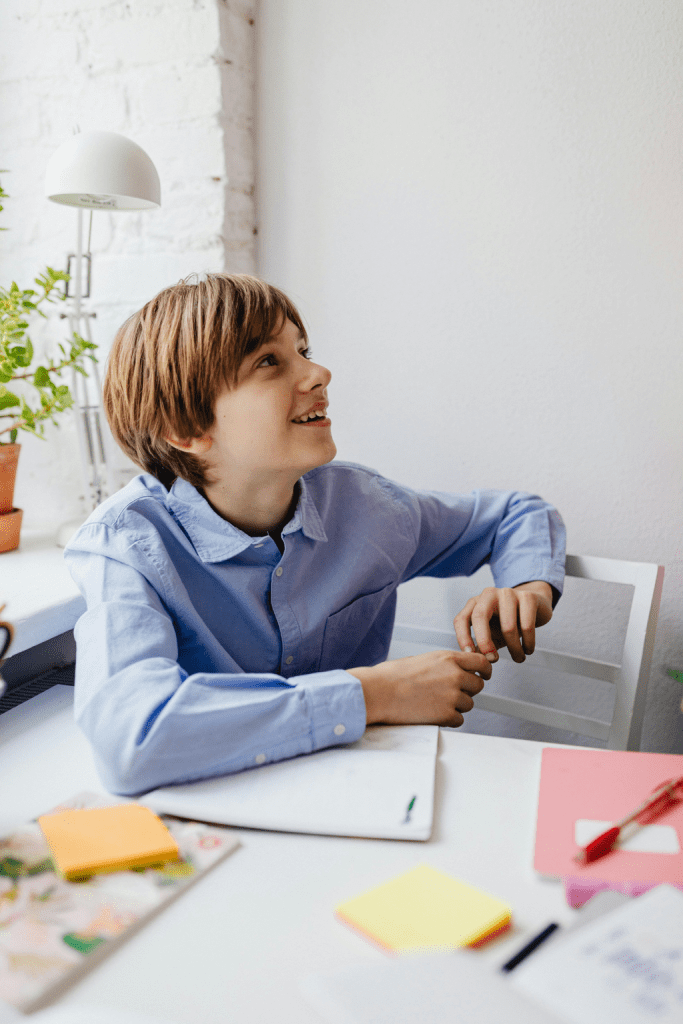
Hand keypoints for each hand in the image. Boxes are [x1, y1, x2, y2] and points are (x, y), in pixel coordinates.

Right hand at [348, 649, 490, 727]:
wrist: (379, 692)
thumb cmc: (393, 676)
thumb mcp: (423, 660)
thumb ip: (443, 665)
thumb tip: (454, 671)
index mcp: (448, 658)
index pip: (481, 662)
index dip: (485, 670)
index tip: (484, 675)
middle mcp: (454, 675)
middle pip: (478, 685)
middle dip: (467, 690)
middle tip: (450, 693)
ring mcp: (452, 695)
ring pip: (468, 704)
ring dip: (456, 706)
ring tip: (434, 703)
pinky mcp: (447, 714)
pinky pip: (459, 720)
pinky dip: (448, 719)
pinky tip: (432, 713)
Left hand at [453, 581, 552, 663]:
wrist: (534, 607)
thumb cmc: (508, 622)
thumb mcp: (491, 634)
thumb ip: (480, 647)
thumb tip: (471, 668)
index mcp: (475, 603)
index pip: (461, 619)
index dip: (462, 638)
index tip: (469, 656)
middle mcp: (489, 594)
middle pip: (480, 617)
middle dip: (485, 642)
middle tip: (493, 660)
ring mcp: (508, 593)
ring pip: (508, 626)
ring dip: (514, 648)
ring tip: (519, 658)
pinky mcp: (528, 597)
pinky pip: (527, 625)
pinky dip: (528, 643)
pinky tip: (528, 650)